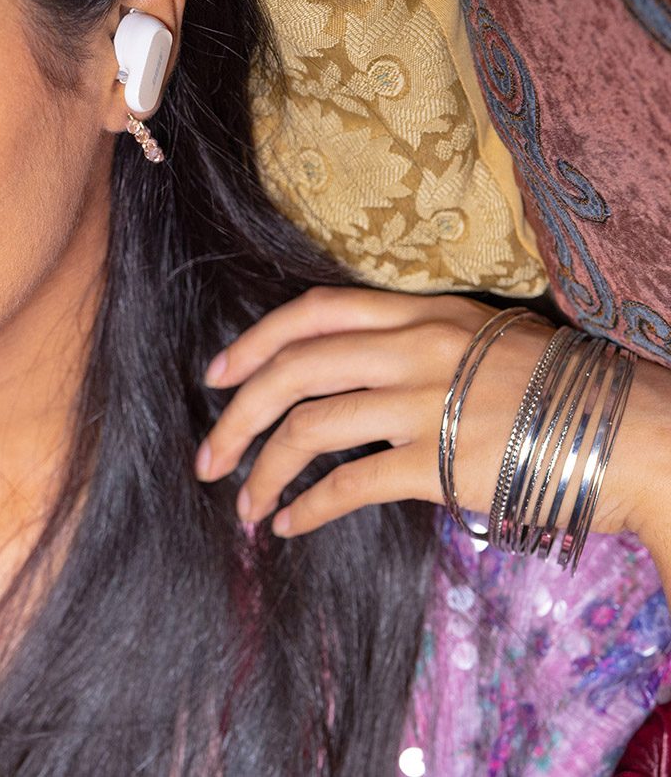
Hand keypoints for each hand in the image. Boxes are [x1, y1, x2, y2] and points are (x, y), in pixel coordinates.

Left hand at [194, 285, 670, 546]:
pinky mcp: (442, 463)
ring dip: (262, 470)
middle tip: (208, 458)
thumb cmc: (558, 391)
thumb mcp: (483, 340)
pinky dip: (309, 506)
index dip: (254, 342)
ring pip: (310, 428)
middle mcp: (417, 346)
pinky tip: (291, 524)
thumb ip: (415, 345)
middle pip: (292, 369)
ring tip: (244, 505)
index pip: (313, 311)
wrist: (640, 432)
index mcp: (423, 312)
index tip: (218, 375)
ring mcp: (428, 402)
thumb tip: (346, 377)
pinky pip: (350, 484)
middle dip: (236, 416)